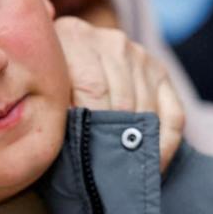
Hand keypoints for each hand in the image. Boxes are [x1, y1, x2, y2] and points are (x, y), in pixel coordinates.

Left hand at [54, 16, 184, 172]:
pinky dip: (165, 144)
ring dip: (137, 146)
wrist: (66, 55)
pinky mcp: (160, 71)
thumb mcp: (40, 85)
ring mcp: (139, 55)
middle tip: (106, 176)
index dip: (91, 127)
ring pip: (146, 110)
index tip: (87, 159)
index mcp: (74, 37)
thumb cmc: (45, 82)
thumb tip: (69, 143)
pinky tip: (154, 166)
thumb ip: (51, 107)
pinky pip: (173, 114)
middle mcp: (111, 41)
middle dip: (114, 141)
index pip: (92, 89)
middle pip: (121, 101)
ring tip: (125, 176)